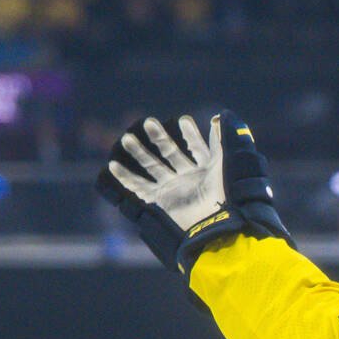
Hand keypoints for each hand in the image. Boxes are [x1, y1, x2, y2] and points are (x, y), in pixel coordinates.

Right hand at [96, 111, 288, 273]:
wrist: (218, 221)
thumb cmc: (225, 192)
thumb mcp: (226, 162)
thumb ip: (222, 139)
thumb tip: (219, 116)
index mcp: (205, 168)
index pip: (195, 146)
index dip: (190, 134)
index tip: (184, 120)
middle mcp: (188, 177)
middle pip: (169, 152)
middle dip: (159, 137)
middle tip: (148, 122)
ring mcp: (173, 188)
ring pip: (152, 166)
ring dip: (139, 152)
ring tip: (127, 138)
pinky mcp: (161, 200)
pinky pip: (139, 187)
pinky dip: (125, 177)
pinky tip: (113, 165)